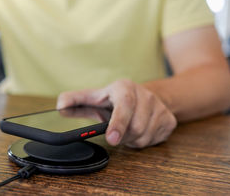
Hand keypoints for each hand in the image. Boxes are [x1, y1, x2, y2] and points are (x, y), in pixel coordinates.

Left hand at [57, 79, 176, 147]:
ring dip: (132, 140)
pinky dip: (144, 141)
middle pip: (135, 126)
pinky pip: (155, 139)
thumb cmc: (114, 100)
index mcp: (124, 87)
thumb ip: (74, 100)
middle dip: (123, 135)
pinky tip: (139, 131)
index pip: (124, 105)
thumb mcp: (94, 97)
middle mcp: (145, 94)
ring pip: (144, 135)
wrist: (145, 96)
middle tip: (115, 133)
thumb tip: (60, 105)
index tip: (111, 139)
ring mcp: (160, 107)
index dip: (118, 123)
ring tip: (126, 130)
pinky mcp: (169, 119)